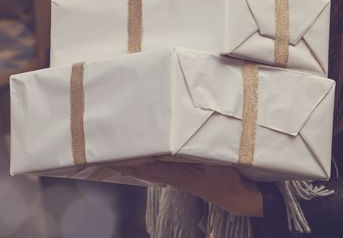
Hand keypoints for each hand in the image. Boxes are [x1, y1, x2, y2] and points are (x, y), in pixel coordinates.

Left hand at [113, 160, 262, 216]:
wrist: (236, 197)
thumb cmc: (226, 180)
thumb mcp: (212, 163)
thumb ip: (194, 153)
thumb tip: (175, 144)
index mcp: (177, 174)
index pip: (146, 165)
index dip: (129, 159)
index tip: (113, 153)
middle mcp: (173, 177)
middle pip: (143, 169)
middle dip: (125, 162)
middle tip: (106, 156)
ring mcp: (178, 180)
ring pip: (149, 172)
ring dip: (134, 165)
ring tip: (118, 159)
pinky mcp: (183, 180)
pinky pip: (159, 173)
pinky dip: (146, 167)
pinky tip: (144, 165)